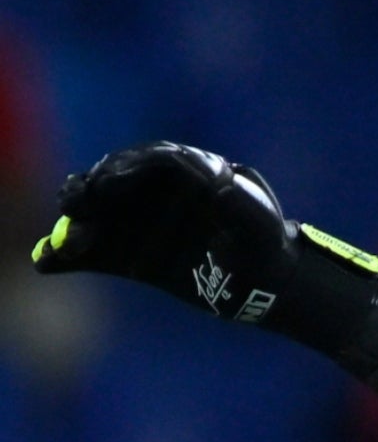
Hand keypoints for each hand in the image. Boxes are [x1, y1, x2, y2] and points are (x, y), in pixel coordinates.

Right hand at [31, 141, 304, 324]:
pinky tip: (49, 263)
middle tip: (77, 209)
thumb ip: (238, 198)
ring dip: (75, 226)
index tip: (108, 183)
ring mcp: (138, 221)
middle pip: (111, 185)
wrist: (263, 280)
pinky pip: (96, 252)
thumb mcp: (260, 218)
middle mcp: (154, 191)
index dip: (124, 169)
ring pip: (97, 217)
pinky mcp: (130, 254)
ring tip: (67, 243)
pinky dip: (71, 257)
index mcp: (184, 171)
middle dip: (91, 196)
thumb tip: (215, 177)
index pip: (147, 161)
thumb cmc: (264, 241)